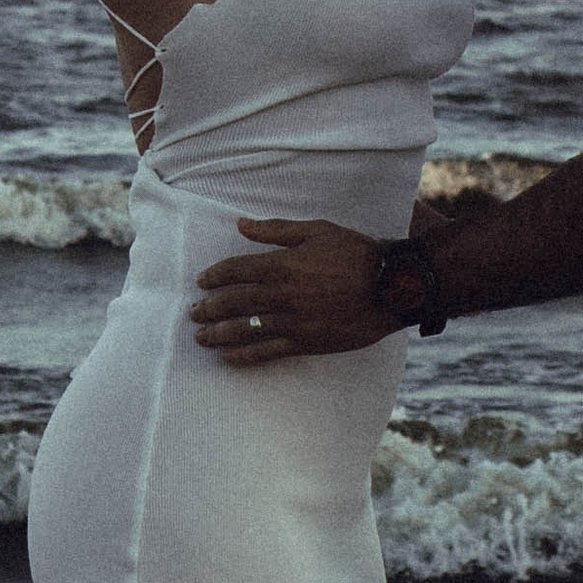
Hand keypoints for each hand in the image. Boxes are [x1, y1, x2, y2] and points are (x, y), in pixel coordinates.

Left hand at [193, 219, 394, 362]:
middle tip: (193, 312)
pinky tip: (228, 358)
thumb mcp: (317, 230)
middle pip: (232, 303)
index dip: (214, 276)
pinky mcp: (304, 342)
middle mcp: (282, 295)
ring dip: (217, 334)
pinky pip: (265, 352)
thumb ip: (275, 230)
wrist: (390, 287)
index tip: (202, 281)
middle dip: (208, 308)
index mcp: (282, 264)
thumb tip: (240, 224)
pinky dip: (243, 356)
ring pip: (243, 330)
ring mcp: (292, 321)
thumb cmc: (355, 253)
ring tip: (201, 337)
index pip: (235, 270)